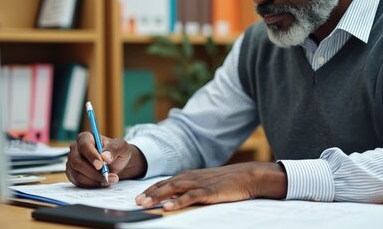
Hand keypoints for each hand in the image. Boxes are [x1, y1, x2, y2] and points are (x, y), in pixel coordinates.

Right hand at [66, 132, 147, 187]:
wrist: (117, 164)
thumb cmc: (117, 152)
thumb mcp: (121, 146)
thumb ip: (114, 148)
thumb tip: (105, 156)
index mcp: (85, 138)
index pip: (84, 145)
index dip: (91, 156)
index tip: (100, 165)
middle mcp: (75, 149)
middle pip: (77, 162)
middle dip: (93, 172)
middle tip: (107, 177)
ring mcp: (72, 162)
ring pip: (77, 174)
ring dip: (94, 180)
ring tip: (108, 180)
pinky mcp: (73, 174)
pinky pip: (78, 182)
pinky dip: (91, 185)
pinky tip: (101, 183)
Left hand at [135, 162, 286, 210]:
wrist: (246, 176)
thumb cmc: (226, 182)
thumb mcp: (204, 184)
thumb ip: (189, 190)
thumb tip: (173, 199)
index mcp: (188, 176)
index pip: (164, 182)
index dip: (150, 189)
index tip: (137, 197)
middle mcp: (190, 177)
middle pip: (165, 185)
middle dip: (149, 193)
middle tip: (136, 202)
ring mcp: (199, 183)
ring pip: (173, 189)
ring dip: (158, 196)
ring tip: (145, 204)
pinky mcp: (208, 191)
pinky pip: (190, 197)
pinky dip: (177, 202)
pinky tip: (168, 207)